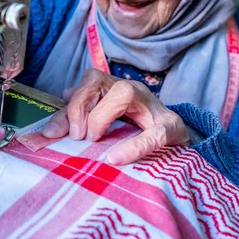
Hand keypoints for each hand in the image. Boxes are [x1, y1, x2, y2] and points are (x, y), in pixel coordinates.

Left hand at [42, 69, 189, 164]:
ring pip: (124, 93)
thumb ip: (84, 113)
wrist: (183, 147)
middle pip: (99, 79)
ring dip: (100, 117)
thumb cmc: (141, 133)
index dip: (70, 103)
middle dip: (80, 107)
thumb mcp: (108, 123)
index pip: (89, 80)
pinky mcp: (172, 128)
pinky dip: (133, 146)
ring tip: (93, 140)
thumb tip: (64, 96)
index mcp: (116, 88)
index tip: (54, 132)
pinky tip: (115, 158)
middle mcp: (134, 90)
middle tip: (77, 136)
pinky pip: (153, 133)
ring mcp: (154, 107)